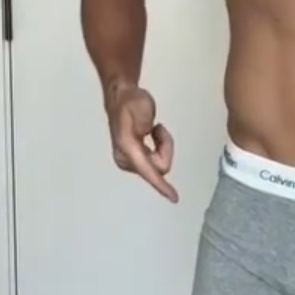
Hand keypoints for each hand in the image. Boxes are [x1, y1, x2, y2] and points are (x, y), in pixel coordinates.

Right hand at [106, 84, 177, 200]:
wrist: (121, 97)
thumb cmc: (132, 102)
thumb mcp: (143, 110)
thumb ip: (146, 126)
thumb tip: (146, 135)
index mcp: (127, 149)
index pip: (149, 170)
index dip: (161, 185)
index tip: (174, 197)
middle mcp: (126, 160)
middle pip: (159, 166)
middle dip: (164, 148)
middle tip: (157, 128)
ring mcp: (128, 161)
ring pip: (159, 164)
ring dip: (161, 146)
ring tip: (154, 129)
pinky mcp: (132, 160)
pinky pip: (155, 161)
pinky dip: (158, 148)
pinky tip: (151, 134)